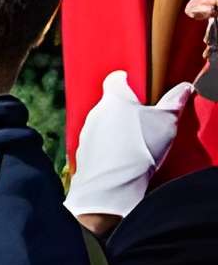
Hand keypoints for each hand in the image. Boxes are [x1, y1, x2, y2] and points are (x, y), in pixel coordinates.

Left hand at [66, 70, 192, 220]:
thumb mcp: (167, 121)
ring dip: (113, 129)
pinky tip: (120, 159)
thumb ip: (174, 103)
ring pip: (101, 125)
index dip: (123, 79)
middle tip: (140, 118)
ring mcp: (86, 135)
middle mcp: (95, 113)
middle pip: (108, 104)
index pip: (114, 80)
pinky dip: (106, 148)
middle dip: (122, 108)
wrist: (111, 185)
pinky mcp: (82, 155)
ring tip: (132, 142)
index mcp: (115, 99)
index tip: (129, 81)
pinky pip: (96, 146)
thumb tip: (183, 89)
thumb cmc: (140, 147)